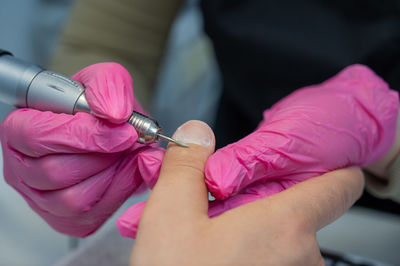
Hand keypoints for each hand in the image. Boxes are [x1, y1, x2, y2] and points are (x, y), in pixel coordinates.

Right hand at [0, 63, 162, 236]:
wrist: (114, 129)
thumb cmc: (98, 107)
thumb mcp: (103, 80)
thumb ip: (107, 86)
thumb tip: (113, 112)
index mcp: (20, 131)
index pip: (39, 137)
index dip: (84, 135)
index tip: (122, 130)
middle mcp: (24, 169)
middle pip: (56, 172)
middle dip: (103, 156)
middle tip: (130, 140)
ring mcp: (43, 198)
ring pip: (74, 199)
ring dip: (112, 174)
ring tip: (128, 153)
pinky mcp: (67, 220)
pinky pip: (92, 215)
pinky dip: (119, 191)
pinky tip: (128, 170)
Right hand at [116, 64, 397, 236]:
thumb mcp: (171, 214)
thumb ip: (188, 166)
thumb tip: (198, 132)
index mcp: (286, 226)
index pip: (340, 184)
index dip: (332, 168)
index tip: (318, 162)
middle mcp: (302, 257)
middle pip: (300, 209)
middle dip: (265, 201)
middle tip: (222, 206)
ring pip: (285, 239)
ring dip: (254, 229)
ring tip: (212, 236)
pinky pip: (275, 262)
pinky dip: (252, 253)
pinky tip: (218, 257)